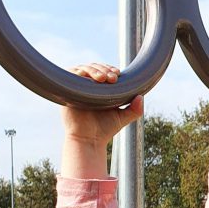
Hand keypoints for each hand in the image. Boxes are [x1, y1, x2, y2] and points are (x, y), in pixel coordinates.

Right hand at [60, 63, 143, 178]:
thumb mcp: (123, 117)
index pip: (103, 71)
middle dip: (104, 69)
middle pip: (94, 67)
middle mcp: (87, 86)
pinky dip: (81, 72)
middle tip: (113, 78)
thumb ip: (134, 110)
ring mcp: (77, 88)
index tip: (118, 74)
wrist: (89, 140)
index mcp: (99, 89)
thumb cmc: (104, 130)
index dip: (110, 69)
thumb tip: (141, 97)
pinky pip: (71, 74)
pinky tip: (91, 79)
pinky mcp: (67, 91)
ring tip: (105, 78)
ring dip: (95, 70)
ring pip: (83, 68)